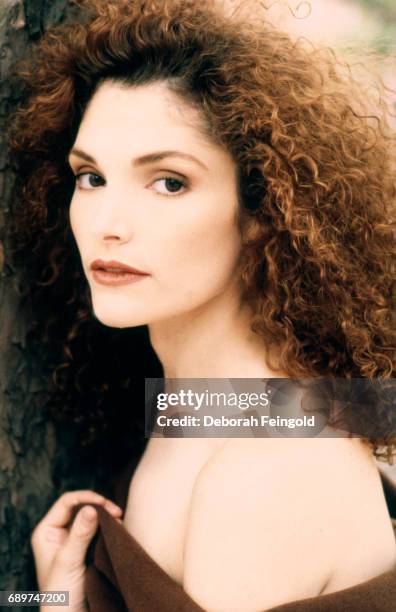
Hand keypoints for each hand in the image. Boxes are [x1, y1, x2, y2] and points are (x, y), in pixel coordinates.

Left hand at [31, 490, 122, 611]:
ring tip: (120, 521)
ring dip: (107, 517)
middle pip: (81, 507)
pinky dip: (110, 528)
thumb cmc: (61, 596)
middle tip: (117, 512)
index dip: (85, 498)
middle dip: (100, 506)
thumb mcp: (68, 561)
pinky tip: (119, 530)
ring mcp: (75, 541)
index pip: (66, 502)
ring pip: (93, 518)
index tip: (103, 503)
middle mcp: (60, 533)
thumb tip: (91, 508)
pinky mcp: (88, 549)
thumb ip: (79, 534)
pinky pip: (100, 531)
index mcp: (47, 532)